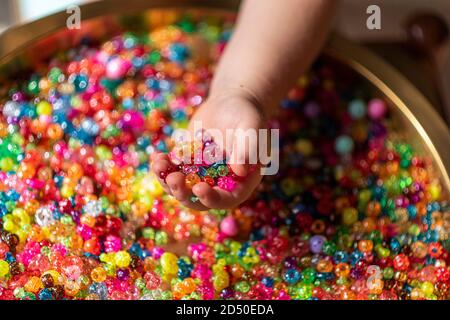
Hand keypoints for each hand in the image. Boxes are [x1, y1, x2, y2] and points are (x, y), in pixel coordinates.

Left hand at [151, 90, 265, 209]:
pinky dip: (163, 167)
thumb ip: (248, 149)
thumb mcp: (251, 128)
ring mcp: (202, 175)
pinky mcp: (187, 164)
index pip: (226, 199)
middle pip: (199, 199)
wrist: (231, 102)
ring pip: (182, 188)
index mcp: (240, 182)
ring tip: (158, 164)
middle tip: (172, 179)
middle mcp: (220, 183)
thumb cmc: (247, 115)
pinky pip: (173, 171)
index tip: (198, 187)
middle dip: (183, 193)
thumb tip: (240, 170)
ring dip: (168, 181)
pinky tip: (157, 157)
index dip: (212, 198)